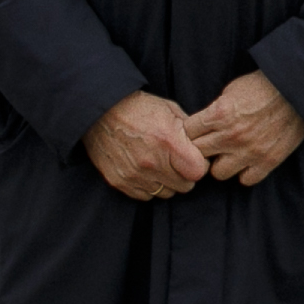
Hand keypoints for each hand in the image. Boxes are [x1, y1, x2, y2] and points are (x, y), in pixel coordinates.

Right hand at [85, 90, 210, 200]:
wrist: (100, 110)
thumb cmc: (138, 108)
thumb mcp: (170, 110)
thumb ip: (189, 132)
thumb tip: (204, 147)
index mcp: (168, 142)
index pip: (198, 172)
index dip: (200, 166)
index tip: (195, 159)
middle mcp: (152, 162)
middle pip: (184, 186)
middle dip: (185, 175)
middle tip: (177, 162)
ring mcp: (134, 174)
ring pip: (165, 193)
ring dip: (167, 182)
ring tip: (160, 165)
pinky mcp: (120, 181)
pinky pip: (145, 195)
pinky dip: (149, 186)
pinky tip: (146, 171)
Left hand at [186, 70, 303, 184]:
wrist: (297, 89)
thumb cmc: (263, 85)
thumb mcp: (231, 90)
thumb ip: (214, 111)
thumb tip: (202, 126)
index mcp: (219, 114)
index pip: (187, 133)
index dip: (189, 132)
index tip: (196, 132)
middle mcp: (231, 136)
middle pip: (198, 154)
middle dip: (200, 149)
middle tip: (209, 145)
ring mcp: (250, 151)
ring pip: (218, 173)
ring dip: (221, 164)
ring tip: (228, 155)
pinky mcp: (268, 161)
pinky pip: (246, 180)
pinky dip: (245, 172)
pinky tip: (247, 161)